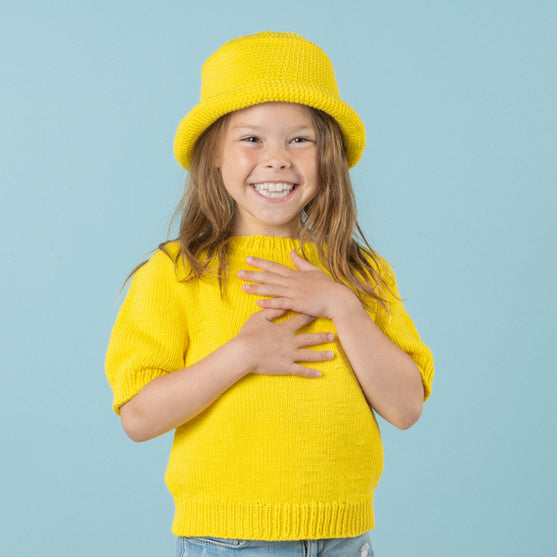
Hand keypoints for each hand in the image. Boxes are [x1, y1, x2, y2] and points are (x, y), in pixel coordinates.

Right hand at [236, 308, 334, 377]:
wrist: (242, 353)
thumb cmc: (248, 334)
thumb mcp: (259, 317)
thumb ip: (273, 311)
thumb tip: (284, 305)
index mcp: (284, 329)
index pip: (301, 320)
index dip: (312, 315)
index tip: (321, 312)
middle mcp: (290, 341)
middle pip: (310, 338)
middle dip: (322, 337)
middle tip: (333, 336)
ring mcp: (289, 355)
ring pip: (309, 355)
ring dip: (321, 355)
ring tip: (332, 355)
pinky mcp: (285, 367)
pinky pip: (300, 371)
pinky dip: (310, 373)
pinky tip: (319, 374)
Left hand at [238, 250, 358, 319]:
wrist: (338, 300)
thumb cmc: (328, 287)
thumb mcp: (314, 271)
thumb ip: (301, 262)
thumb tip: (292, 252)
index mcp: (295, 274)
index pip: (275, 267)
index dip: (261, 263)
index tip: (248, 259)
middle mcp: (292, 282)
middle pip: (269, 277)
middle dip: (253, 274)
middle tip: (239, 272)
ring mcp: (294, 293)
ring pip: (272, 290)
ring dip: (257, 288)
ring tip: (243, 287)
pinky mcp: (298, 304)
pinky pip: (281, 303)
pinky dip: (270, 303)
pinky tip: (259, 303)